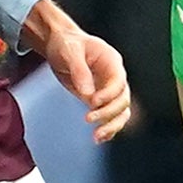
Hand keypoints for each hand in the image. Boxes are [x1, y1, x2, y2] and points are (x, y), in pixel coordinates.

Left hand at [27, 0, 132, 140]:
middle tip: (89, 118)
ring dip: (112, 126)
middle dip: (109, 112)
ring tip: (97, 137)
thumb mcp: (70, 52)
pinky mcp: (100, 100)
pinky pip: (110, 117)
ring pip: (120, 112)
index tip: (92, 102)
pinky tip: (98, 138)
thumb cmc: (66, 44)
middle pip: (123, 100)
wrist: (60, 45)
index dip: (108, 94)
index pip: (118, 81)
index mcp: (112, 62)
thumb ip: (79, 71)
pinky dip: (107, 128)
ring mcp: (108, 90)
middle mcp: (114, 77)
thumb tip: (87, 93)